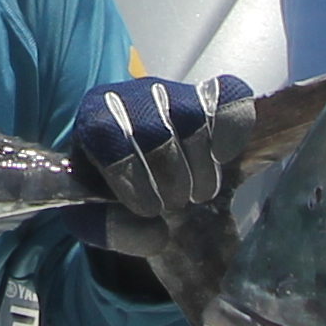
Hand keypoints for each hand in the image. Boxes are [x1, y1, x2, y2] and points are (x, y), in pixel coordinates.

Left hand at [69, 73, 254, 308]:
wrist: (144, 172)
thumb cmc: (114, 189)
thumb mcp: (97, 214)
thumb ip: (109, 227)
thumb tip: (156, 234)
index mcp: (93, 122)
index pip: (107, 134)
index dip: (131, 176)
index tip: (148, 209)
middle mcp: (130, 97)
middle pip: (155, 130)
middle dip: (171, 179)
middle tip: (175, 204)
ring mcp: (171, 91)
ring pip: (193, 117)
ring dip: (202, 169)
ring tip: (199, 193)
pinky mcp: (209, 95)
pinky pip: (229, 98)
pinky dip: (232, 131)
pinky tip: (223, 158)